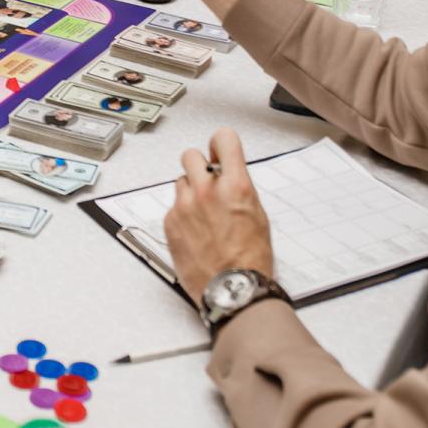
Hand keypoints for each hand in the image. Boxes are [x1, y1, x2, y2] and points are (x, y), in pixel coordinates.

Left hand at [164, 129, 274, 304]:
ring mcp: (185, 206)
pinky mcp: (170, 222)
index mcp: (235, 186)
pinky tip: (195, 231)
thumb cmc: (249, 259)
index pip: (223, 139)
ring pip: (180, 182)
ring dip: (189, 192)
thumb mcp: (257, 215)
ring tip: (203, 214)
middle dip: (198, 166)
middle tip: (206, 181)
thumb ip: (239, 188)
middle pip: (190, 155)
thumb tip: (229, 175)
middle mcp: (207, 191)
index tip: (219, 150)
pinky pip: (173, 206)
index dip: (220, 142)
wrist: (232, 289)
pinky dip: (182, 214)